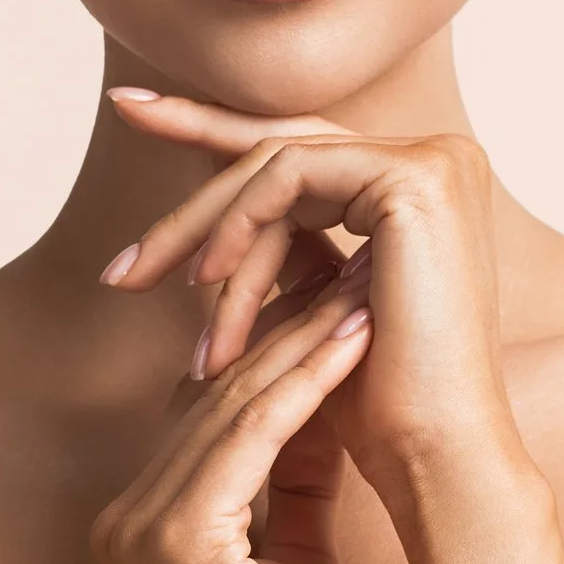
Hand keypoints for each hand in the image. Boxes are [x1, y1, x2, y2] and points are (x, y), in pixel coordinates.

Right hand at [89, 258, 375, 563]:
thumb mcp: (290, 555)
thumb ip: (290, 475)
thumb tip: (326, 391)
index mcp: (144, 517)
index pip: (210, 401)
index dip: (277, 336)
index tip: (341, 282)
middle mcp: (127, 512)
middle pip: (214, 385)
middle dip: (289, 314)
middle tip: (353, 251)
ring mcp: (143, 525)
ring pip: (231, 399)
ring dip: (305, 331)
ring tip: (366, 275)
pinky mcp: (181, 542)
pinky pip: (250, 438)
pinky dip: (306, 382)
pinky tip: (355, 336)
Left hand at [98, 91, 535, 522]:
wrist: (433, 456)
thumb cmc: (376, 409)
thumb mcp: (308, 312)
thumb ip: (277, 259)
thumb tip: (205, 237)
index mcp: (421, 183)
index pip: (305, 145)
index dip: (217, 126)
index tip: (136, 108)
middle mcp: (440, 158)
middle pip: (287, 140)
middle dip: (192, 139)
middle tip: (123, 130)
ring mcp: (434, 162)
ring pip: (277, 161)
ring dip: (205, 226)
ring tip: (146, 279)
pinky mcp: (415, 177)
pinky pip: (290, 175)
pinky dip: (237, 225)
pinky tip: (204, 279)